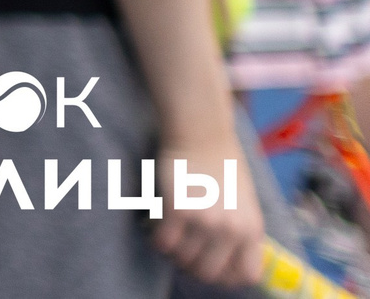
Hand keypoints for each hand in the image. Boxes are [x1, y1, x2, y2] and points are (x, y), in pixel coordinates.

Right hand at [149, 135, 263, 287]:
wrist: (202, 132)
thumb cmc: (222, 164)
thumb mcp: (245, 203)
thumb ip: (239, 231)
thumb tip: (223, 258)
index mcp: (252, 230)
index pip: (245, 275)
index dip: (226, 276)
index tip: (211, 265)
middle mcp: (231, 230)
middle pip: (208, 272)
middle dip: (192, 265)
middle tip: (183, 250)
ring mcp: (204, 221)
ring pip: (183, 258)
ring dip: (173, 251)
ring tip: (169, 235)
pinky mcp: (177, 209)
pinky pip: (163, 242)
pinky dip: (157, 238)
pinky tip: (156, 225)